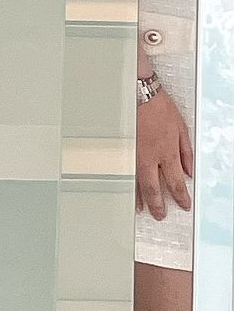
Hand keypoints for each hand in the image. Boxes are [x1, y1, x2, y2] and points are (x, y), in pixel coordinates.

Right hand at [137, 86, 193, 217]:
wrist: (138, 95)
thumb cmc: (159, 108)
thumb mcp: (181, 129)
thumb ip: (186, 152)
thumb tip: (188, 170)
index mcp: (168, 152)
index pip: (176, 182)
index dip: (180, 197)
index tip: (183, 205)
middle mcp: (150, 157)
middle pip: (155, 188)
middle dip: (159, 205)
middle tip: (162, 215)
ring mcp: (134, 155)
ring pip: (138, 183)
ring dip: (142, 199)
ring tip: (144, 210)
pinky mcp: (123, 151)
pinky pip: (126, 172)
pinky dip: (129, 184)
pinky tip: (129, 191)